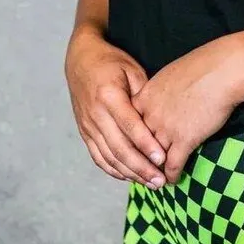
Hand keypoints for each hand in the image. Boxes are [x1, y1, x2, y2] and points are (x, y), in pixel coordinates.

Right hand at [64, 26, 167, 187]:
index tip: (163, 158)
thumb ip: (143, 94)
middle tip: (161, 180)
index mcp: (109, 95)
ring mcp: (87, 126)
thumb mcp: (131, 69)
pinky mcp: (84, 132)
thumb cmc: (111, 62)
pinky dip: (114, 170)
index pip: (129, 125)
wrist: (80, 60)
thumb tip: (160, 121)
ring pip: (109, 157)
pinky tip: (130, 177)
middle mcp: (95, 114)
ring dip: (130, 174)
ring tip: (151, 183)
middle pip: (119, 147)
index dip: (146, 144)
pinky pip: (98, 157)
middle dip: (141, 167)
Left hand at [131, 36, 243, 184]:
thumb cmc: (202, 66)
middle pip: (137, 144)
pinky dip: (171, 176)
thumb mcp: (170, 74)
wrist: (222, 71)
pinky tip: (172, 180)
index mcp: (145, 96)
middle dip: (138, 159)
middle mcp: (150, 114)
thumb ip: (159, 91)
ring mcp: (166, 129)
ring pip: (152, 159)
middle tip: (140, 169)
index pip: (128, 124)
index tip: (132, 147)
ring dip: (153, 172)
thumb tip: (161, 98)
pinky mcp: (184, 140)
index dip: (130, 137)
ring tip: (154, 180)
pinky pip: (172, 166)